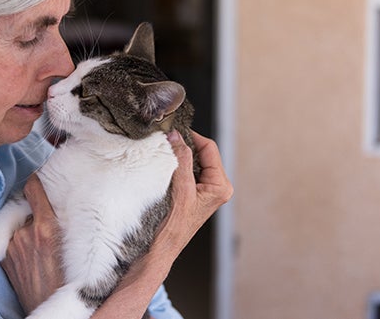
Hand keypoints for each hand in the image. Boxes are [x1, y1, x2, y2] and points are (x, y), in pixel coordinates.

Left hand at [0, 174, 63, 313]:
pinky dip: (21, 245)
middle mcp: (26, 233)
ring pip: (21, 227)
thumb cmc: (69, 278)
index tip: (39, 178)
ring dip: (28, 231)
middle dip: (37, 215)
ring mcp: (14, 246)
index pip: (34, 190)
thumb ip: (62, 222)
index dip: (36, 182)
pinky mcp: (6, 258)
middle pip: (29, 210)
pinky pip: (14, 242)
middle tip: (49, 228)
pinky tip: (33, 258)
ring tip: (42, 250)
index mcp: (47, 227)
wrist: (51, 306)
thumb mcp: (74, 244)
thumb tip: (59, 205)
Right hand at [160, 130, 232, 250]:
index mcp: (221, 186)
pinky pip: (184, 171)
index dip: (191, 137)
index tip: (173, 131)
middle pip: (201, 153)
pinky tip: (162, 167)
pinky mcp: (191, 193)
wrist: (159, 249)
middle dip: (183, 147)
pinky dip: (173, 166)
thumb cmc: (172, 228)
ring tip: (162, 155)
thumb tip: (177, 136)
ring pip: (191, 161)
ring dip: (176, 156)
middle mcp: (215, 187)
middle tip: (165, 141)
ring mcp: (203, 190)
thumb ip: (181, 159)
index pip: (209, 148)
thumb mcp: (180, 189)